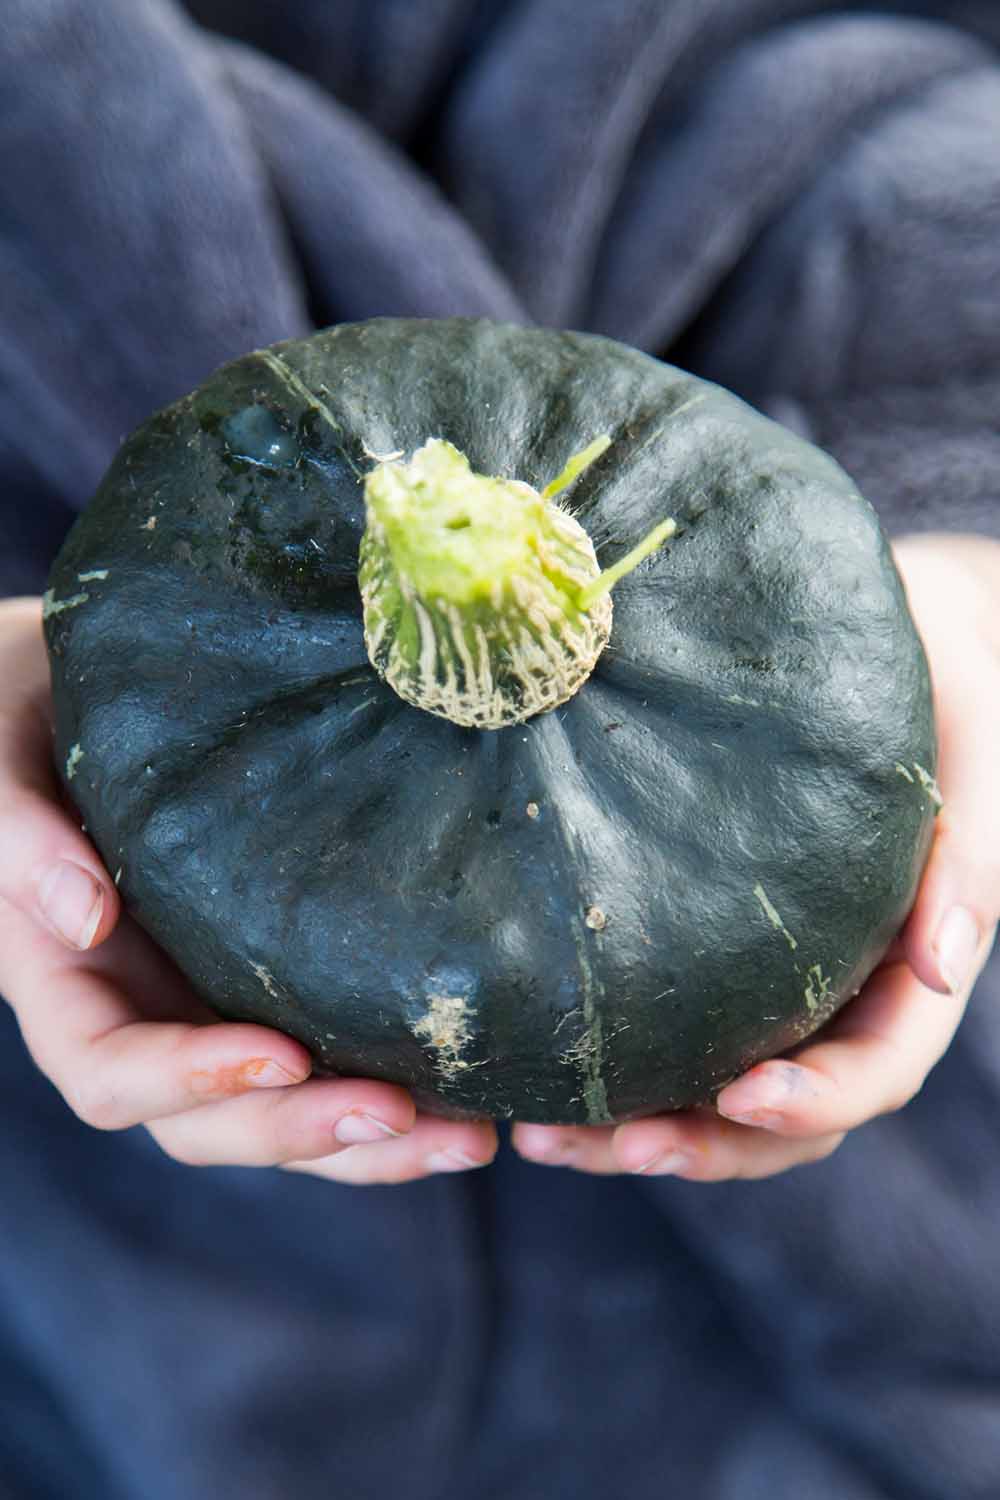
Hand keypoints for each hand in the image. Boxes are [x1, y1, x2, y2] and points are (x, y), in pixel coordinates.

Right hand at [0, 597, 496, 1182]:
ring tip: (472, 1138)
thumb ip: (19, 838)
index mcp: (63, 980)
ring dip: (369, 1141)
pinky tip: (472, 1090)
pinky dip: (392, 1088)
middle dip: (305, 1132)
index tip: (280, 1055)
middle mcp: (139, 1012)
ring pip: (279, 1114)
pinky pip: (325, 1058)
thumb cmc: (15, 711)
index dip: (188, 1078)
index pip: (110, 1071)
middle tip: (409, 1116)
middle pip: (207, 1122)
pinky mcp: (269, 979)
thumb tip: (84, 919)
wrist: (71, 689)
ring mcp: (207, 1005)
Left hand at [513, 533, 999, 1178]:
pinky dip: (617, 1068)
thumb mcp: (972, 766)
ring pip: (719, 1101)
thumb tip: (942, 973)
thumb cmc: (945, 695)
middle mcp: (843, 995)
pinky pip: (673, 1033)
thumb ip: (966, 866)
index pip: (875, 1070)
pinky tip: (537, 1070)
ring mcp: (779, 985)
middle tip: (609, 1144)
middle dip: (703, 1145)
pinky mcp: (717, 951)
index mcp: (911, 969)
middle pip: (782, 1119)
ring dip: (641, 1131)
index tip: (740, 1095)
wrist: (907, 646)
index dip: (814, 1099)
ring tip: (541, 1137)